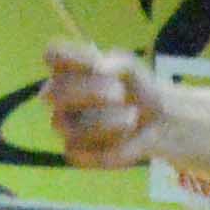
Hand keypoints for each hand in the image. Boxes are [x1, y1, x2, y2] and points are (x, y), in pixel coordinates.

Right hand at [41, 41, 172, 168]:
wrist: (157, 120)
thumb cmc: (137, 87)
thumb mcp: (134, 68)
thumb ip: (118, 62)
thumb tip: (101, 67)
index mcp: (65, 67)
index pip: (52, 54)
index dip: (76, 57)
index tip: (99, 60)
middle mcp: (56, 95)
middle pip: (56, 93)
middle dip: (92, 92)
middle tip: (120, 93)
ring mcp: (62, 125)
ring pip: (71, 129)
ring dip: (110, 122)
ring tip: (132, 117)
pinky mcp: (74, 152)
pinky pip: (87, 155)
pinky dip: (115, 147)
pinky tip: (128, 138)